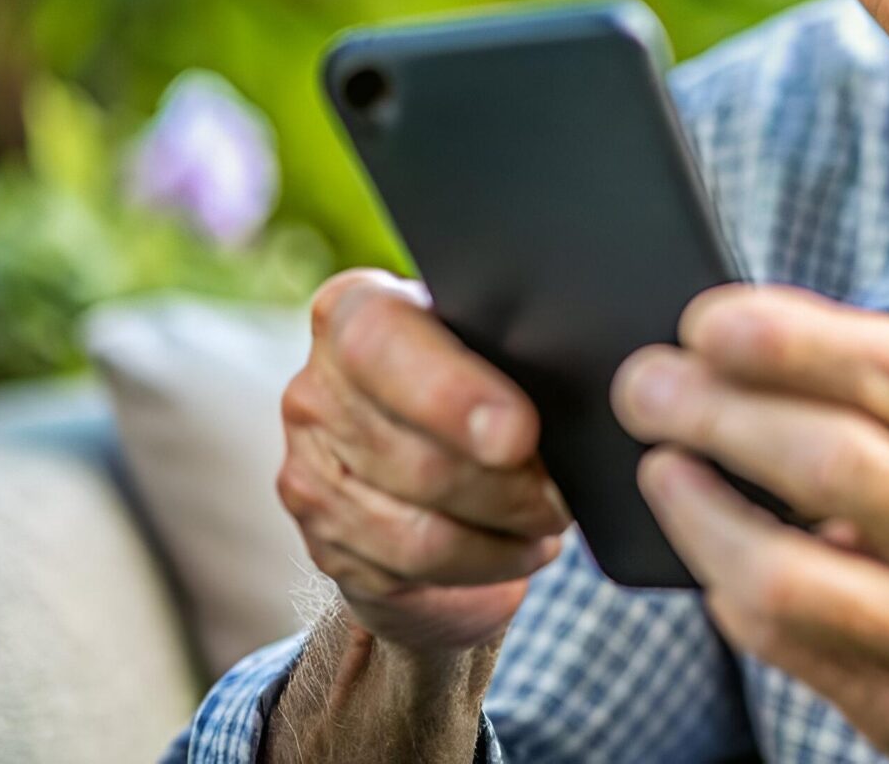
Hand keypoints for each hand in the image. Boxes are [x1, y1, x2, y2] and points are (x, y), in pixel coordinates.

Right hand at [277, 269, 571, 656]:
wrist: (429, 455)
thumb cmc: (480, 379)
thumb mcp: (493, 346)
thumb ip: (510, 354)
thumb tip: (579, 393)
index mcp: (352, 313)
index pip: (380, 344)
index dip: (450, 394)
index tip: (519, 434)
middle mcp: (315, 391)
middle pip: (416, 461)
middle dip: (510, 490)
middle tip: (564, 496)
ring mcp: (308, 473)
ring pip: (418, 535)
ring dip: (501, 538)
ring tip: (546, 524)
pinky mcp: (324, 544)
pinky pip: (411, 576)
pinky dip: (481, 571)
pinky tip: (514, 551)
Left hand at [613, 285, 888, 763]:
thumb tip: (866, 324)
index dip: (790, 340)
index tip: (709, 318)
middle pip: (832, 463)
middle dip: (716, 409)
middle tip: (649, 379)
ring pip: (790, 574)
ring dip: (700, 506)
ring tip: (661, 459)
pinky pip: (787, 643)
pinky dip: (726, 580)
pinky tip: (708, 534)